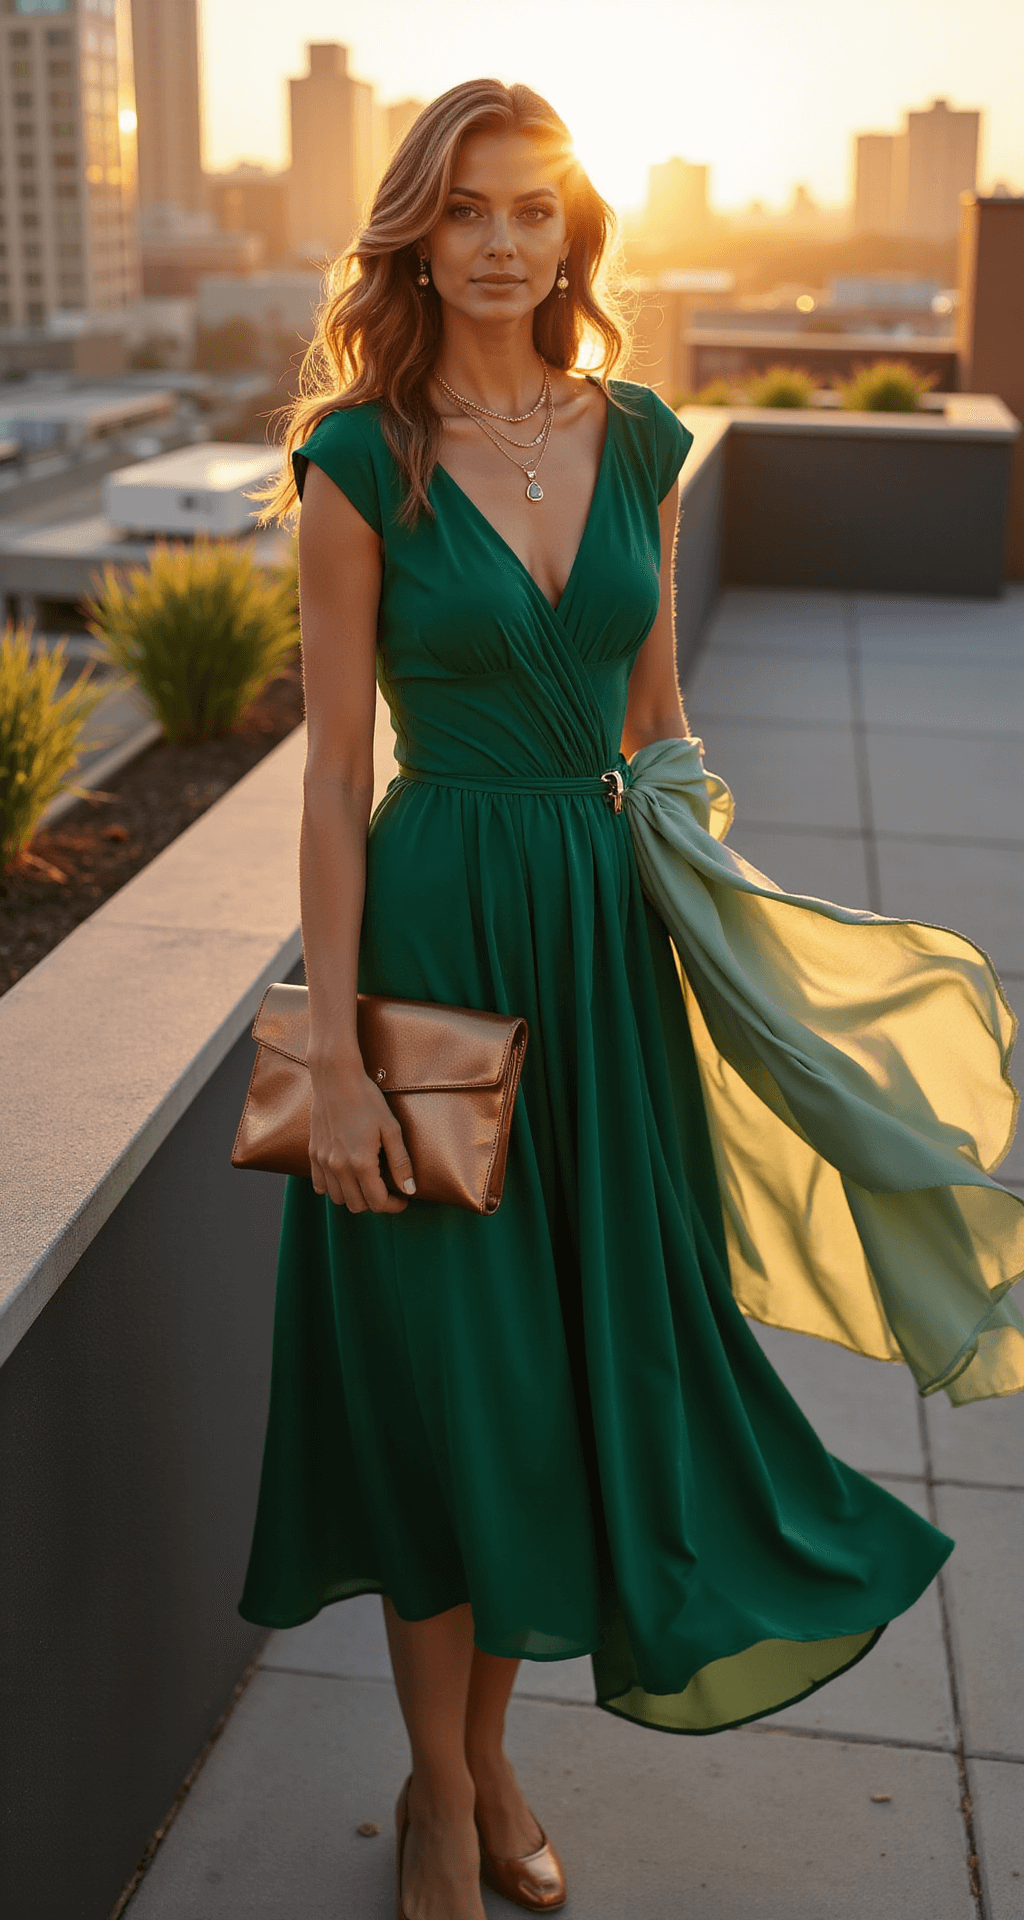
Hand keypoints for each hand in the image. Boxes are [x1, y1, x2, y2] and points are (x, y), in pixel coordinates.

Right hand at [308, 1060, 415, 1213]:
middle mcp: (339, 1167)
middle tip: (388, 1190)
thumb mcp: (391, 1129)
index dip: (394, 1205)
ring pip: (338, 1199)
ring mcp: (323, 1162)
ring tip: (368, 1183)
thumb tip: (409, 1190)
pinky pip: (319, 1186)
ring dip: (355, 1197)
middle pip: (358, 1206)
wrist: (336, 1078)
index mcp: (361, 1163)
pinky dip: (333, 1188)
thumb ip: (400, 1163)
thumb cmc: (367, 1100)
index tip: (403, 1199)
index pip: (378, 1202)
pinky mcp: (313, 1154)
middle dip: (376, 1203)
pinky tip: (346, 1176)